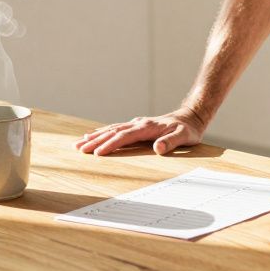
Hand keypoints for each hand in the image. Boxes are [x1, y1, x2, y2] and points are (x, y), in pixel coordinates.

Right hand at [73, 108, 204, 155]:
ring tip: (79, 143)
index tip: (97, 153)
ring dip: (95, 136)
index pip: (124, 136)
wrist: (190, 117)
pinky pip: (116, 129)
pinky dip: (103, 132)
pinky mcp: (137, 126)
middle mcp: (138, 123)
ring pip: (111, 129)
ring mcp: (137, 124)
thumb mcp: (184, 136)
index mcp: (147, 127)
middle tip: (78, 149)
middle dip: (95, 141)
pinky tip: (94, 135)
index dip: (110, 144)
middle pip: (113, 132)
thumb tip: (158, 148)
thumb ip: (171, 142)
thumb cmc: (187, 130)